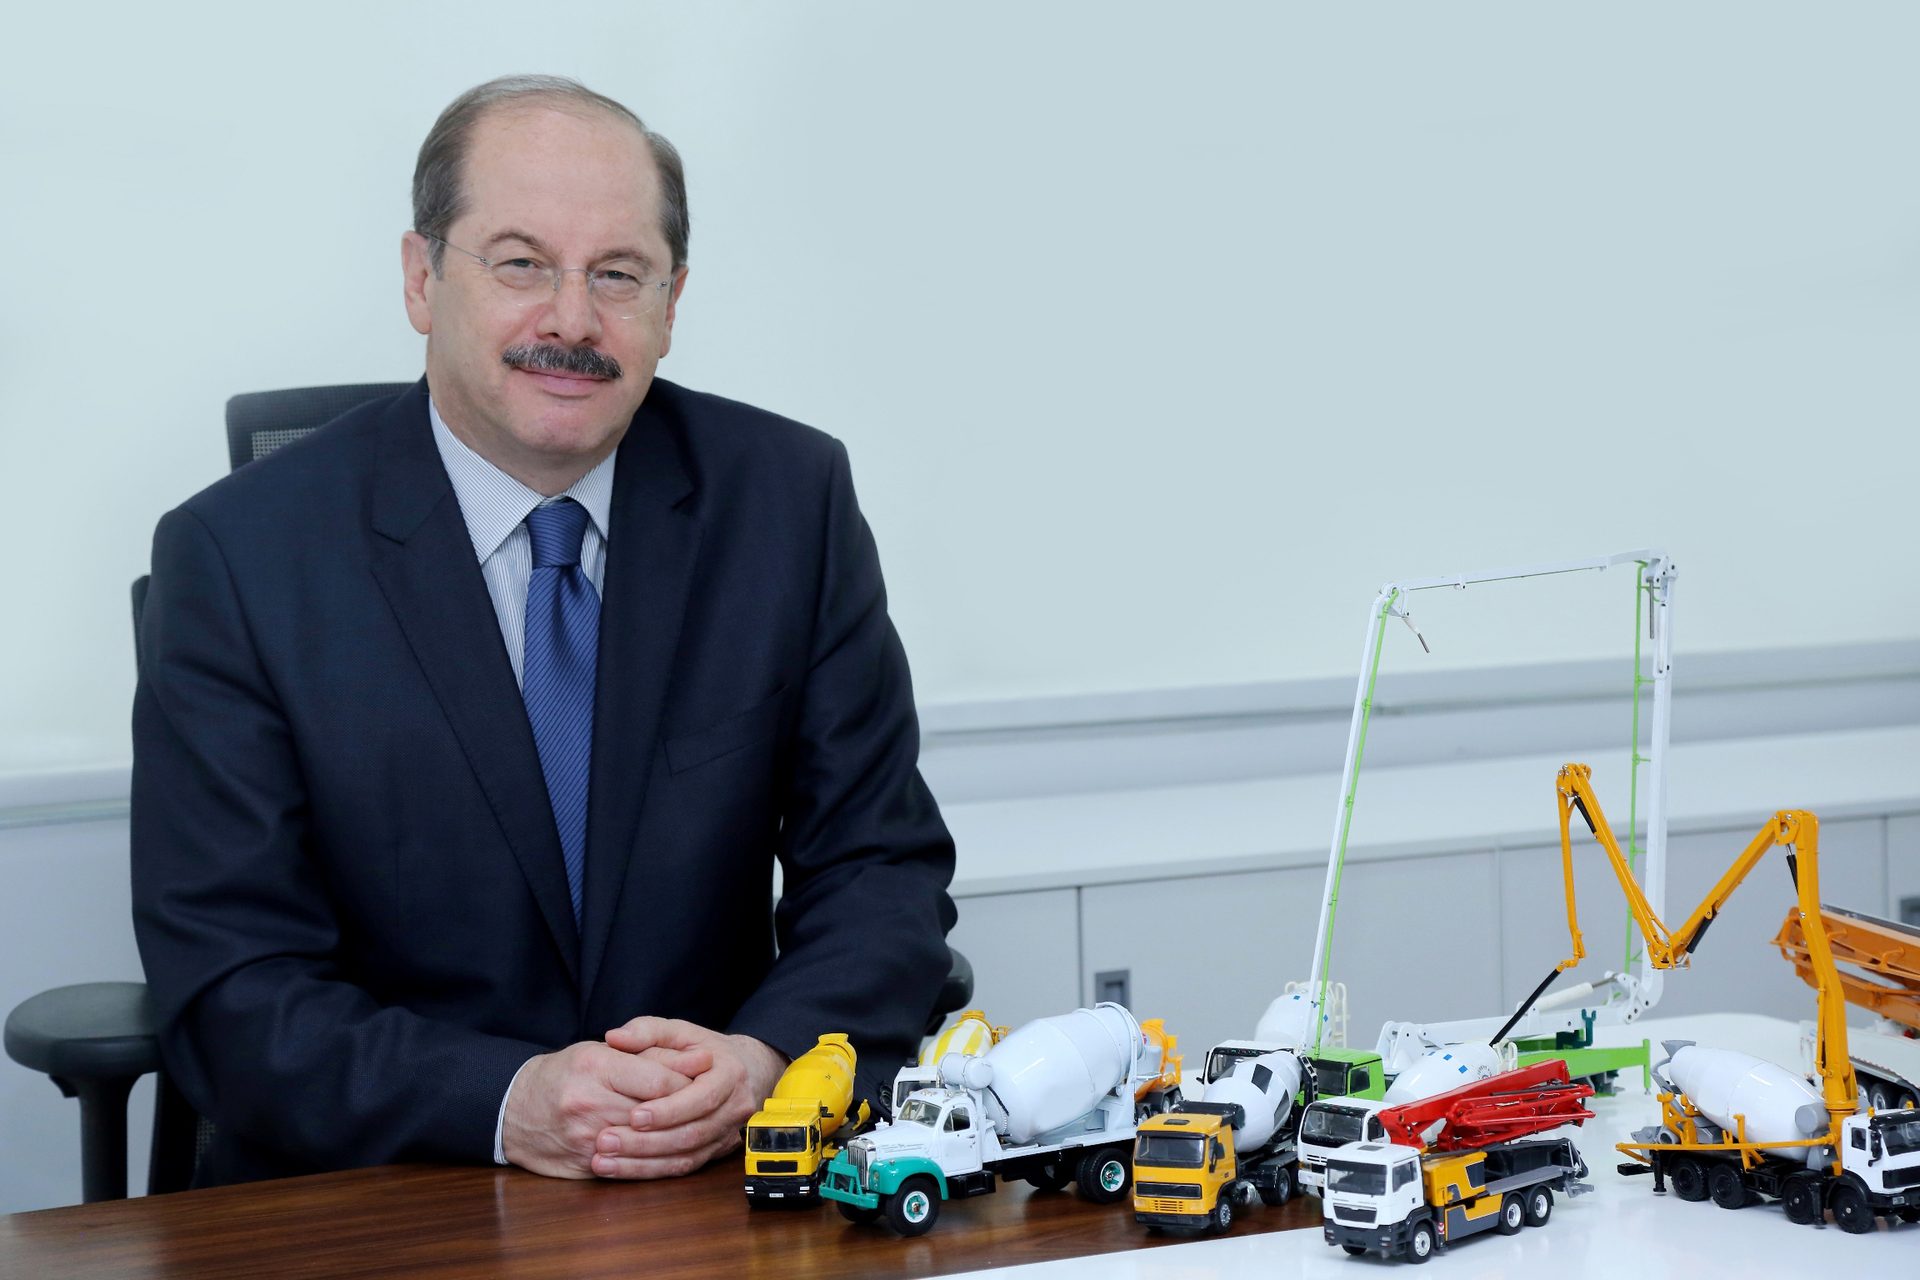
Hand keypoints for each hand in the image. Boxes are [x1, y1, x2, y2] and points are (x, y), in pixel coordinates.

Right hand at [502, 1040, 709, 1177]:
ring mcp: (585, 1138)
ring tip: (697, 1128)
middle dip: (689, 1110)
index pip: (659, 1080)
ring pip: (647, 1143)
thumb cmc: (565, 1074)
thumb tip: (697, 1062)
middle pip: (657, 1112)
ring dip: (676, 1138)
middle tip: (711, 1105)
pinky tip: (672, 1151)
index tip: (708, 1078)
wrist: (515, 1110)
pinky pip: (630, 1166)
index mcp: (595, 1067)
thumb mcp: (601, 1051)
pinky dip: (654, 1160)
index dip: (689, 1082)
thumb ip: (647, 1053)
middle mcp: (589, 1102)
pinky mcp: (584, 1164)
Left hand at [590, 1018, 788, 1178]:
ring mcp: (727, 1134)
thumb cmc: (703, 1049)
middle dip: (648, 1141)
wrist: (745, 1070)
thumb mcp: (678, 1031)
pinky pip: (684, 1168)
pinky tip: (620, 1169)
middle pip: (693, 1134)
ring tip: (604, 1159)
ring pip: (687, 1157)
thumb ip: (646, 1031)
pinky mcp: (715, 1152)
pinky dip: (650, 1171)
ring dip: (644, 1162)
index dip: (669, 1110)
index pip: (702, 1098)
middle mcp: (734, 1108)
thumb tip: (615, 1037)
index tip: (634, 1115)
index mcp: (729, 1075)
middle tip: (607, 1141)